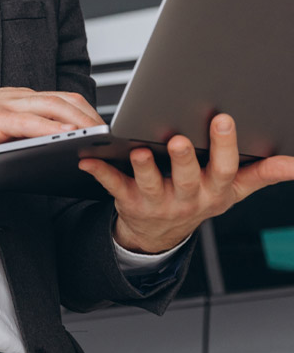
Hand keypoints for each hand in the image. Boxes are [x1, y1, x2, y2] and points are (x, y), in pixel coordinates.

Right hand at [0, 87, 103, 162]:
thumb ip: (13, 133)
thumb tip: (39, 151)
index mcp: (13, 98)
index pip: (60, 101)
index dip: (86, 113)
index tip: (103, 131)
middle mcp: (14, 97)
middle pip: (66, 101)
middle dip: (93, 118)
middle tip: (112, 138)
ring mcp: (5, 105)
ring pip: (56, 109)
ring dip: (83, 125)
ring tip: (101, 141)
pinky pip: (34, 123)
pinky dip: (56, 131)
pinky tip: (70, 143)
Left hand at [79, 114, 293, 253]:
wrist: (161, 233)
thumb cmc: (199, 199)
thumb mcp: (234, 189)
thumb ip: (264, 173)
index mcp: (215, 190)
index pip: (224, 168)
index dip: (224, 145)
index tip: (222, 118)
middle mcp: (188, 198)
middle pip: (188, 178)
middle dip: (184, 159)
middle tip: (179, 138)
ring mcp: (157, 202)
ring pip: (150, 184)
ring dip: (144, 167)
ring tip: (138, 150)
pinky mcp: (128, 202)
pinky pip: (113, 186)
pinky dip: (100, 172)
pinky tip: (88, 159)